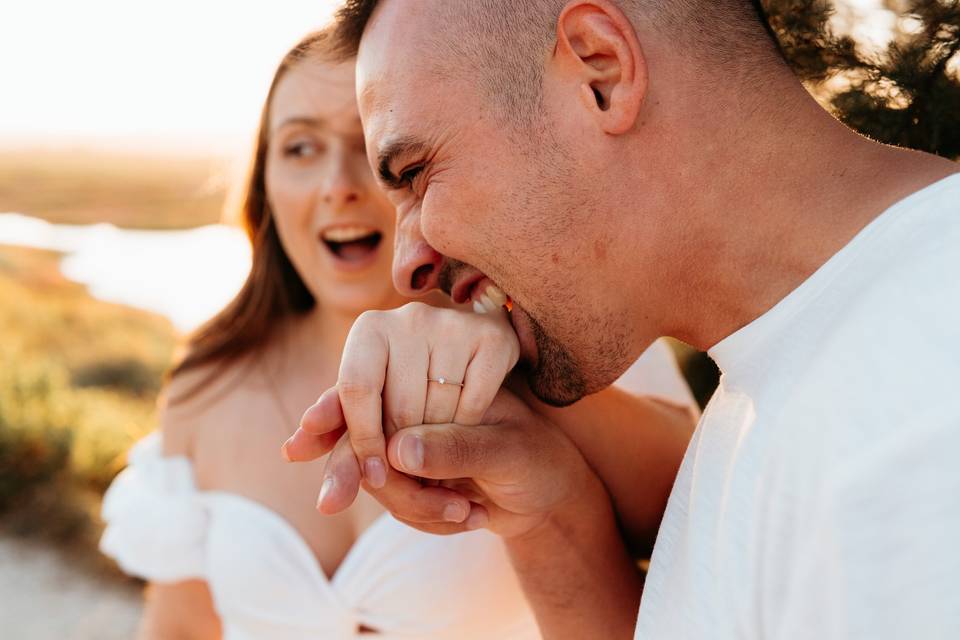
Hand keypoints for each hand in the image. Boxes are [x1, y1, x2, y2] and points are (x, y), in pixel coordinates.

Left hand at [283, 301, 519, 517]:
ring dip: (438, 446)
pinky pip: (475, 404)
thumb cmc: (416, 413)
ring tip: (439, 451)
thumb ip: (338, 445)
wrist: (492, 407)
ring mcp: (455, 323)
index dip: (362, 440)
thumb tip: (290, 451)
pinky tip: (467, 428)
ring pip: (438, 410)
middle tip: (413, 465)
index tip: (375, 476)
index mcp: (370, 328)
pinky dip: (469, 428)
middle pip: (398, 407)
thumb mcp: (375, 427)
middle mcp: (411, 316)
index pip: (355, 389)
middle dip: (403, 448)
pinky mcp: (494, 338)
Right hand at [319, 386, 609, 538]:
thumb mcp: (508, 449)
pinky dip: (423, 517)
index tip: (330, 449)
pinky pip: (392, 501)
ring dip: (413, 505)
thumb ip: (457, 448)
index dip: (343, 417)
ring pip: (369, 475)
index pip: (366, 384)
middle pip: (358, 437)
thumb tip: (397, 451)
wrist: (545, 494)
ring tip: (469, 511)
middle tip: (342, 499)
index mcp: (432, 365)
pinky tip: (467, 516)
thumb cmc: (534, 454)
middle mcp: (408, 395)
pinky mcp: (406, 473)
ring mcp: (403, 437)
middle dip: (380, 479)